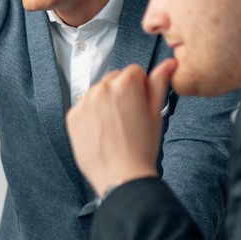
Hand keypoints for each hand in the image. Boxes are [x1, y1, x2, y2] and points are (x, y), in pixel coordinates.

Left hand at [66, 58, 175, 196]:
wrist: (121, 176)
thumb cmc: (141, 147)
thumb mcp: (156, 112)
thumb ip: (159, 83)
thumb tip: (168, 64)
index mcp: (126, 83)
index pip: (134, 71)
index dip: (140, 88)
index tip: (140, 105)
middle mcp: (102, 88)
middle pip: (114, 79)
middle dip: (121, 93)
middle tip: (129, 118)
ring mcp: (84, 102)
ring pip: (97, 92)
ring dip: (105, 103)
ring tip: (115, 127)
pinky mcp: (72, 116)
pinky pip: (83, 107)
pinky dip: (91, 116)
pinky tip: (102, 132)